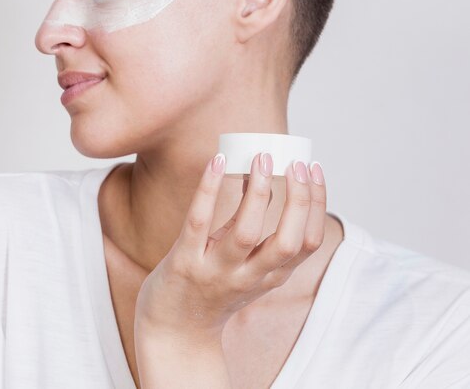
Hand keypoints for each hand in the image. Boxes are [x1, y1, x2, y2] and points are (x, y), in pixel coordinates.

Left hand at [133, 152, 326, 340]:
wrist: (173, 330)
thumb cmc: (212, 289)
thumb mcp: (247, 266)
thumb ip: (258, 229)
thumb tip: (263, 177)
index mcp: (271, 276)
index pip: (308, 242)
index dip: (317, 204)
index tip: (314, 169)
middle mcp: (249, 277)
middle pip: (287, 242)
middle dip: (298, 200)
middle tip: (296, 163)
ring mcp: (216, 271)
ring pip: (246, 233)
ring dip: (258, 193)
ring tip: (261, 159)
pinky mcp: (184, 262)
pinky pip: (199, 222)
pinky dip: (209, 189)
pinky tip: (216, 162)